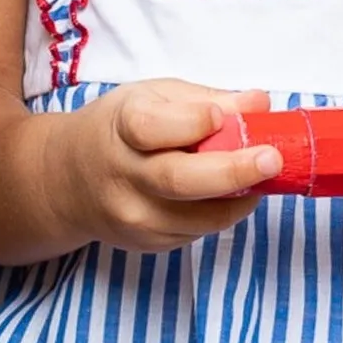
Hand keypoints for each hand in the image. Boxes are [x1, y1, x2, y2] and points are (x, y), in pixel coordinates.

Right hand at [42, 80, 282, 251]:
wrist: (70, 181)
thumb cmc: (120, 130)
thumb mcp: (154, 98)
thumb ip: (207, 100)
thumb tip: (260, 104)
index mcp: (121, 129)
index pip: (150, 128)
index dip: (189, 123)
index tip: (221, 116)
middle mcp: (122, 177)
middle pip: (179, 181)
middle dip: (232, 171)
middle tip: (272, 159)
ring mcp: (134, 217)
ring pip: (198, 216)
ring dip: (240, 197)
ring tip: (263, 174)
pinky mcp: (148, 243)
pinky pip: (198, 231)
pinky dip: (224, 211)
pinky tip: (233, 192)